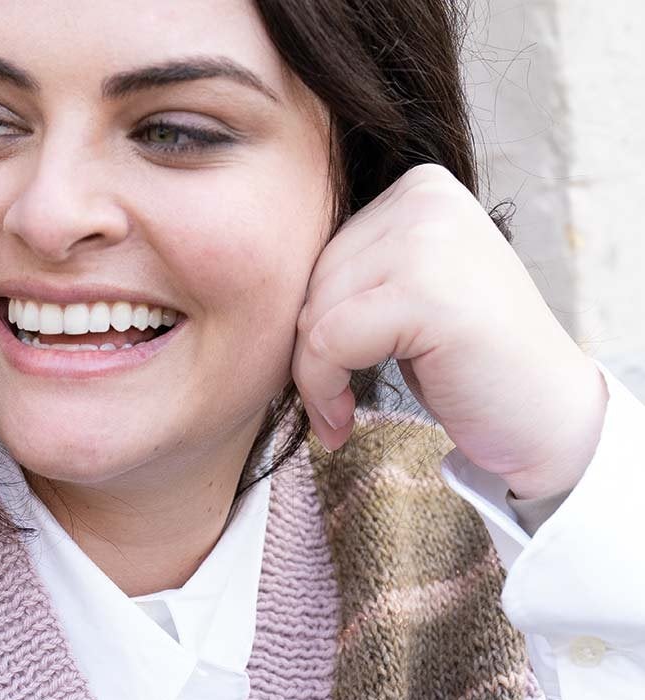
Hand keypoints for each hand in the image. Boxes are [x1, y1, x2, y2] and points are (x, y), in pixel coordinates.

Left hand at [292, 163, 607, 501]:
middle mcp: (425, 197)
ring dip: (313, 380)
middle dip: (307, 353)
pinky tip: (346, 421)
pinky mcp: (425, 292)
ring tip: (341, 414)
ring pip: (310, 314)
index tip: (330, 374)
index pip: (313, 254)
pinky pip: (326, 343)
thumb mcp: (398, 296)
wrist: (539, 414)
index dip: (309, 323)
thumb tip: (249, 281)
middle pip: (306, 281)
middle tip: (331, 405)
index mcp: (416, 188)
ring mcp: (429, 240)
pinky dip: (324, 392)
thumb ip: (347, 273)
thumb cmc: (462, 362)